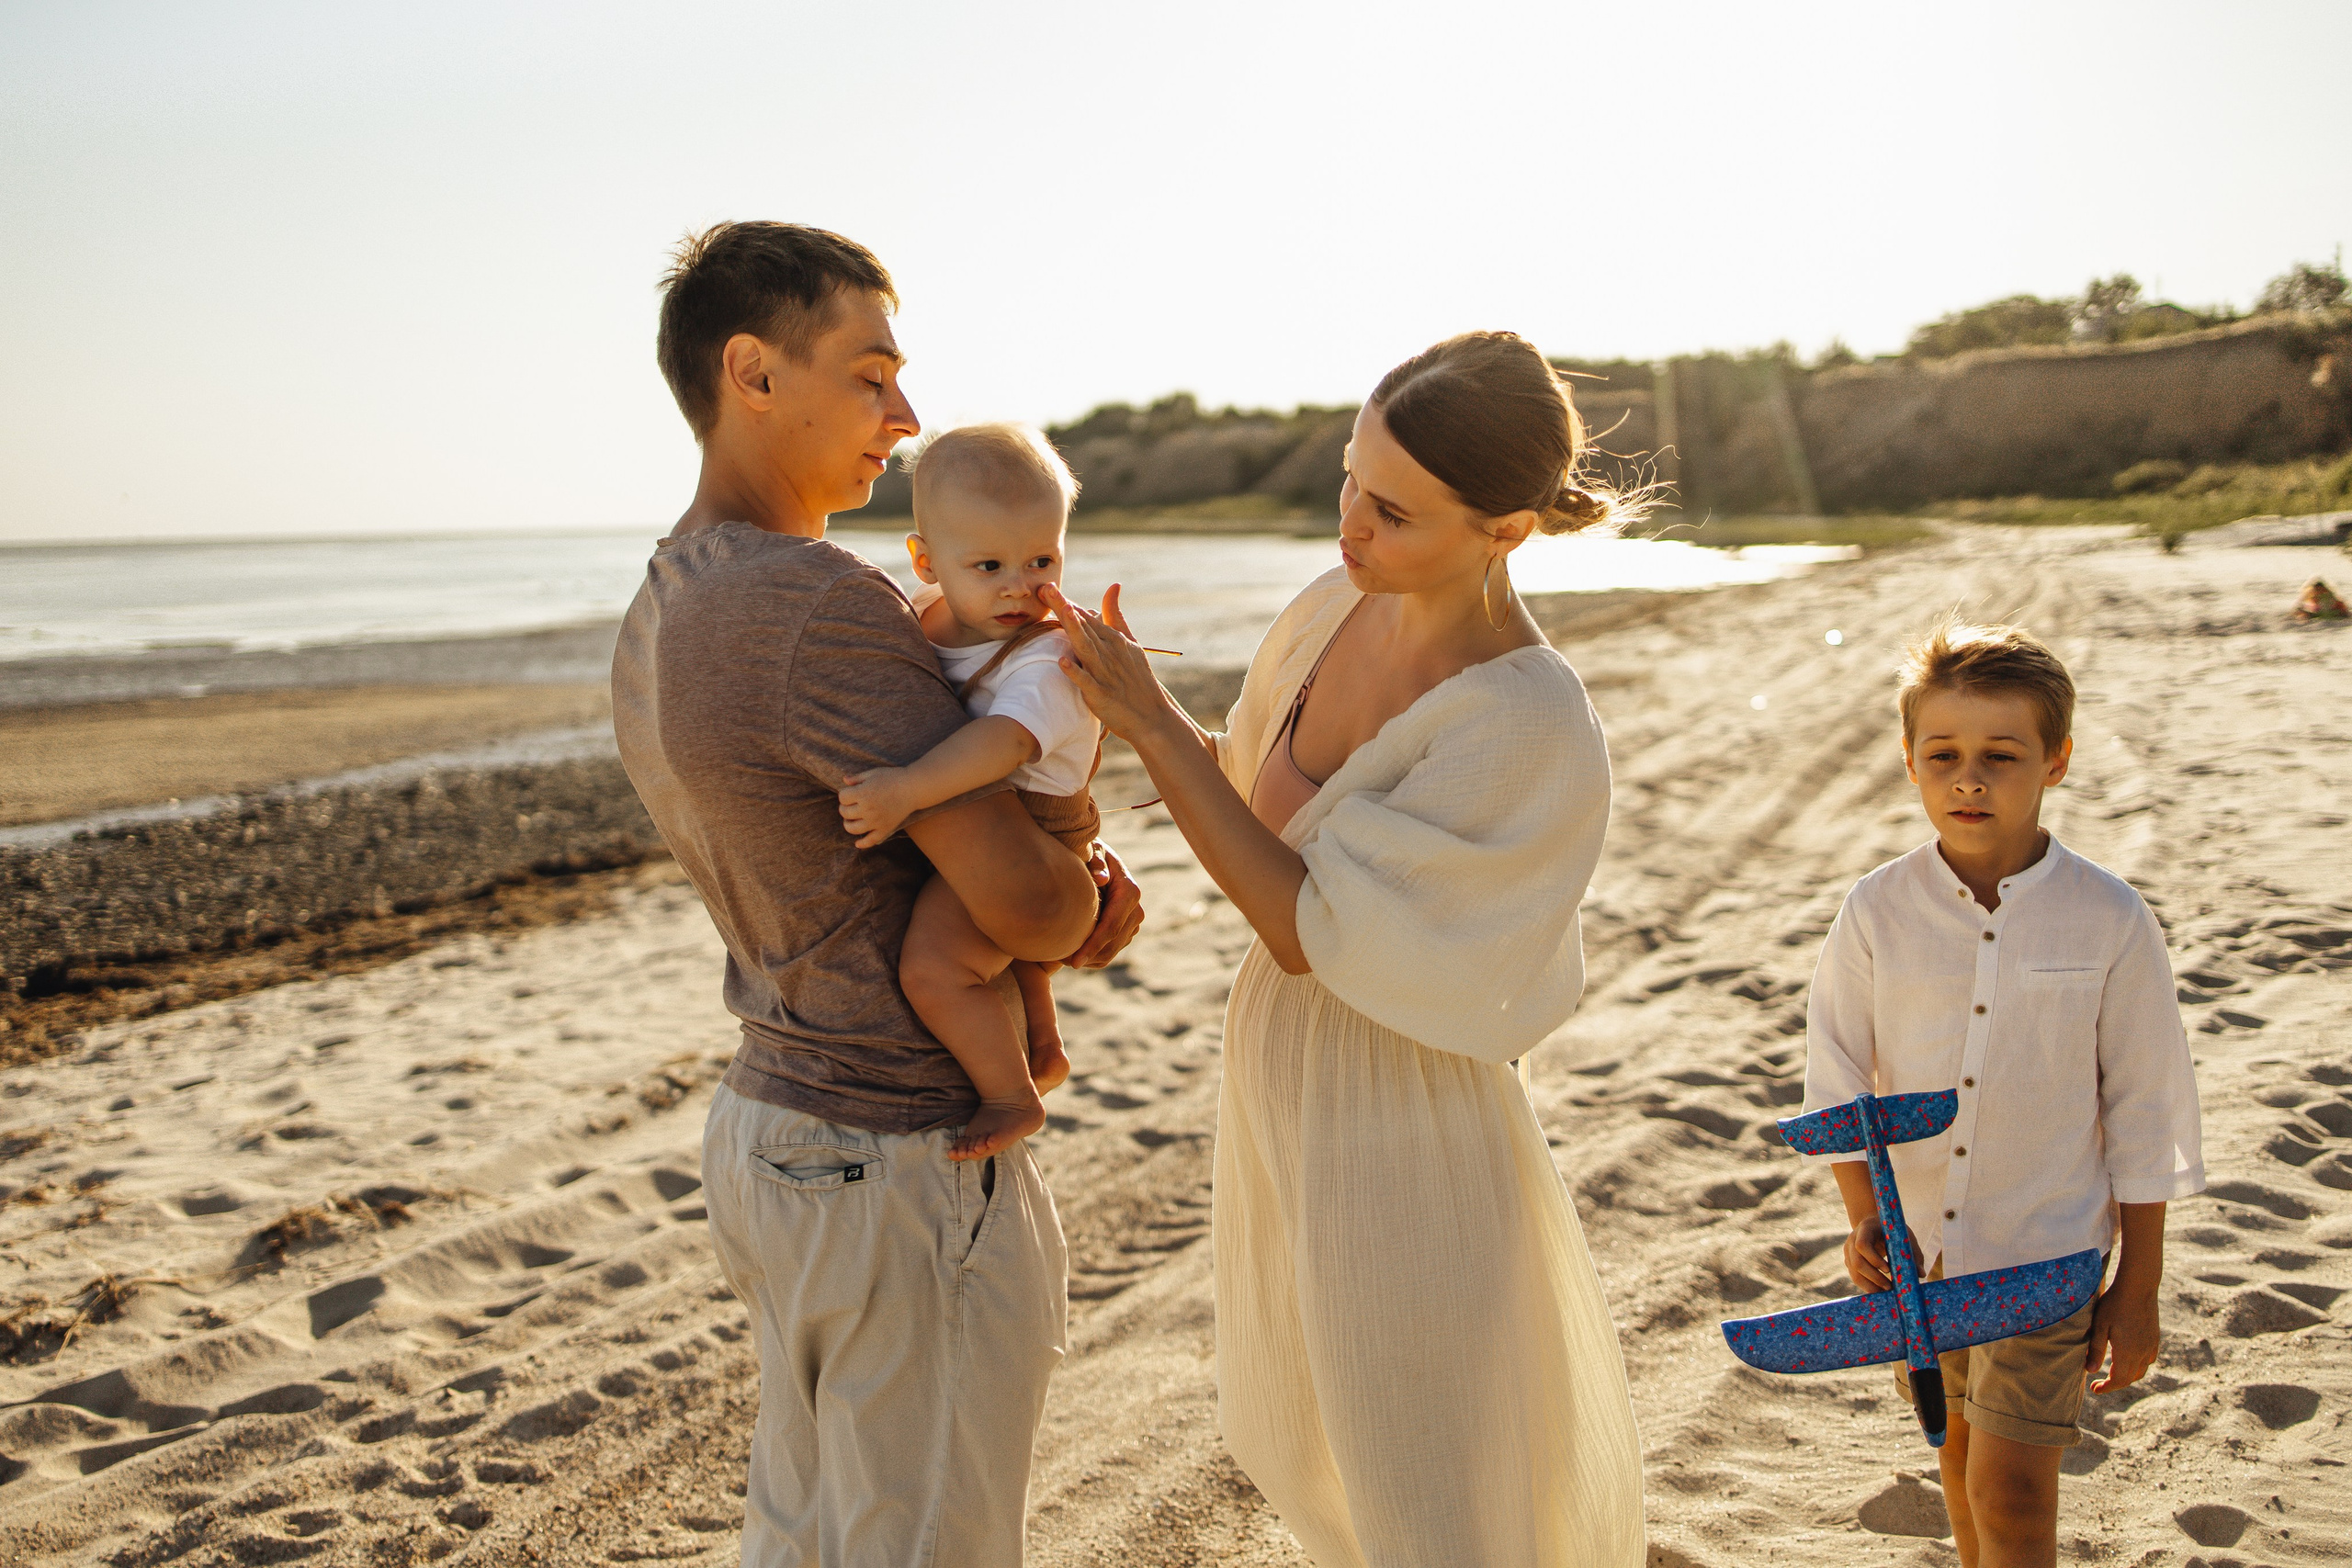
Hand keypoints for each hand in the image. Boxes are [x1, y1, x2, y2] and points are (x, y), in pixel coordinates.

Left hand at [839, 768, 915, 848]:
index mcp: (863, 794)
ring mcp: (876, 821)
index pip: (842, 798)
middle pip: (845, 813)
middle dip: (844, 808)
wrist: (913, 788)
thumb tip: (844, 781)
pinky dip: (862, 844)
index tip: (850, 792)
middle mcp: (867, 809)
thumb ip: (857, 778)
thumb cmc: (893, 778)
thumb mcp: (873, 773)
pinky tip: (857, 843)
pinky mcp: (885, 829)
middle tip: (851, 804)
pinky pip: (871, 840)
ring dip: (848, 824)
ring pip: (852, 829)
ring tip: (852, 819)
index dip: (844, 794)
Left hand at [1042, 583, 1177, 743]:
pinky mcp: (1101, 695)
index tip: (1047, 587)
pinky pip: (1086, 682)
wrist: (1152, 715)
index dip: (1066, 601)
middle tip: (1047, 589)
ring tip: (1062, 611)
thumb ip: (1116, 614)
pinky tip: (1061, 662)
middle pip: (1083, 627)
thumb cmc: (1137, 677)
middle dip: (1064, 608)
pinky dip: (1076, 672)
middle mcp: (1108, 652)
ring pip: (1086, 648)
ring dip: (1074, 630)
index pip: (1086, 617)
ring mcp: (1105, 673)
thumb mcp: (1129, 641)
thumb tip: (1113, 585)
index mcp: (1113, 638)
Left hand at [1064, 840, 1143, 968]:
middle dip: (1089, 957)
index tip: (1073, 961)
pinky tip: (1073, 955)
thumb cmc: (1088, 854)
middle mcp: (1136, 910)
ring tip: (1063, 958)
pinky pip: (1111, 951)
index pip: (1111, 927)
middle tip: (1061, 962)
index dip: (1092, 946)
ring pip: (1113, 951)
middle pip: (1113, 943)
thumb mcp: (1091, 851)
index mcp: (1129, 892)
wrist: (1096, 860)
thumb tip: (1101, 878)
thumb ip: (1094, 862)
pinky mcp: (1127, 930)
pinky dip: (1094, 957)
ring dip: (1090, 959)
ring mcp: (1133, 922)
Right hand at [1844, 1215, 1921, 1293]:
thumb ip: (1913, 1254)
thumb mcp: (1904, 1237)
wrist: (1876, 1226)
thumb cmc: (1893, 1232)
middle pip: (1856, 1261)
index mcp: (1865, 1228)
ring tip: (1886, 1292)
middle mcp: (1852, 1239)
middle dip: (1873, 1277)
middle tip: (1889, 1287)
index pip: (1862, 1245)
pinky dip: (1867, 1286)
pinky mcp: (1849, 1261)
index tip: (1888, 1270)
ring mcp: (1848, 1251)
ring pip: (1854, 1272)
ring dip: (1869, 1285)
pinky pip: (1855, 1277)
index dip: (1873, 1259)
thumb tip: (1921, 1274)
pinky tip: (1880, 1291)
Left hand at [2086, 1281, 2159, 1393]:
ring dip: (2128, 1376)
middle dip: (2115, 1383)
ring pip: (2142, 1370)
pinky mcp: (2155, 1337)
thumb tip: (2090, 1372)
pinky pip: (2149, 1359)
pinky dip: (2139, 1365)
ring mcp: (2151, 1345)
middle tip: (2099, 1383)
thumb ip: (2095, 1349)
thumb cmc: (2114, 1303)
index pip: (2120, 1380)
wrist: (2139, 1286)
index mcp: (2128, 1352)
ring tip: (2113, 1372)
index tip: (2094, 1389)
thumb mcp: (2100, 1325)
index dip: (2107, 1388)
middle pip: (2131, 1378)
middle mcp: (2143, 1352)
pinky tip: (2129, 1359)